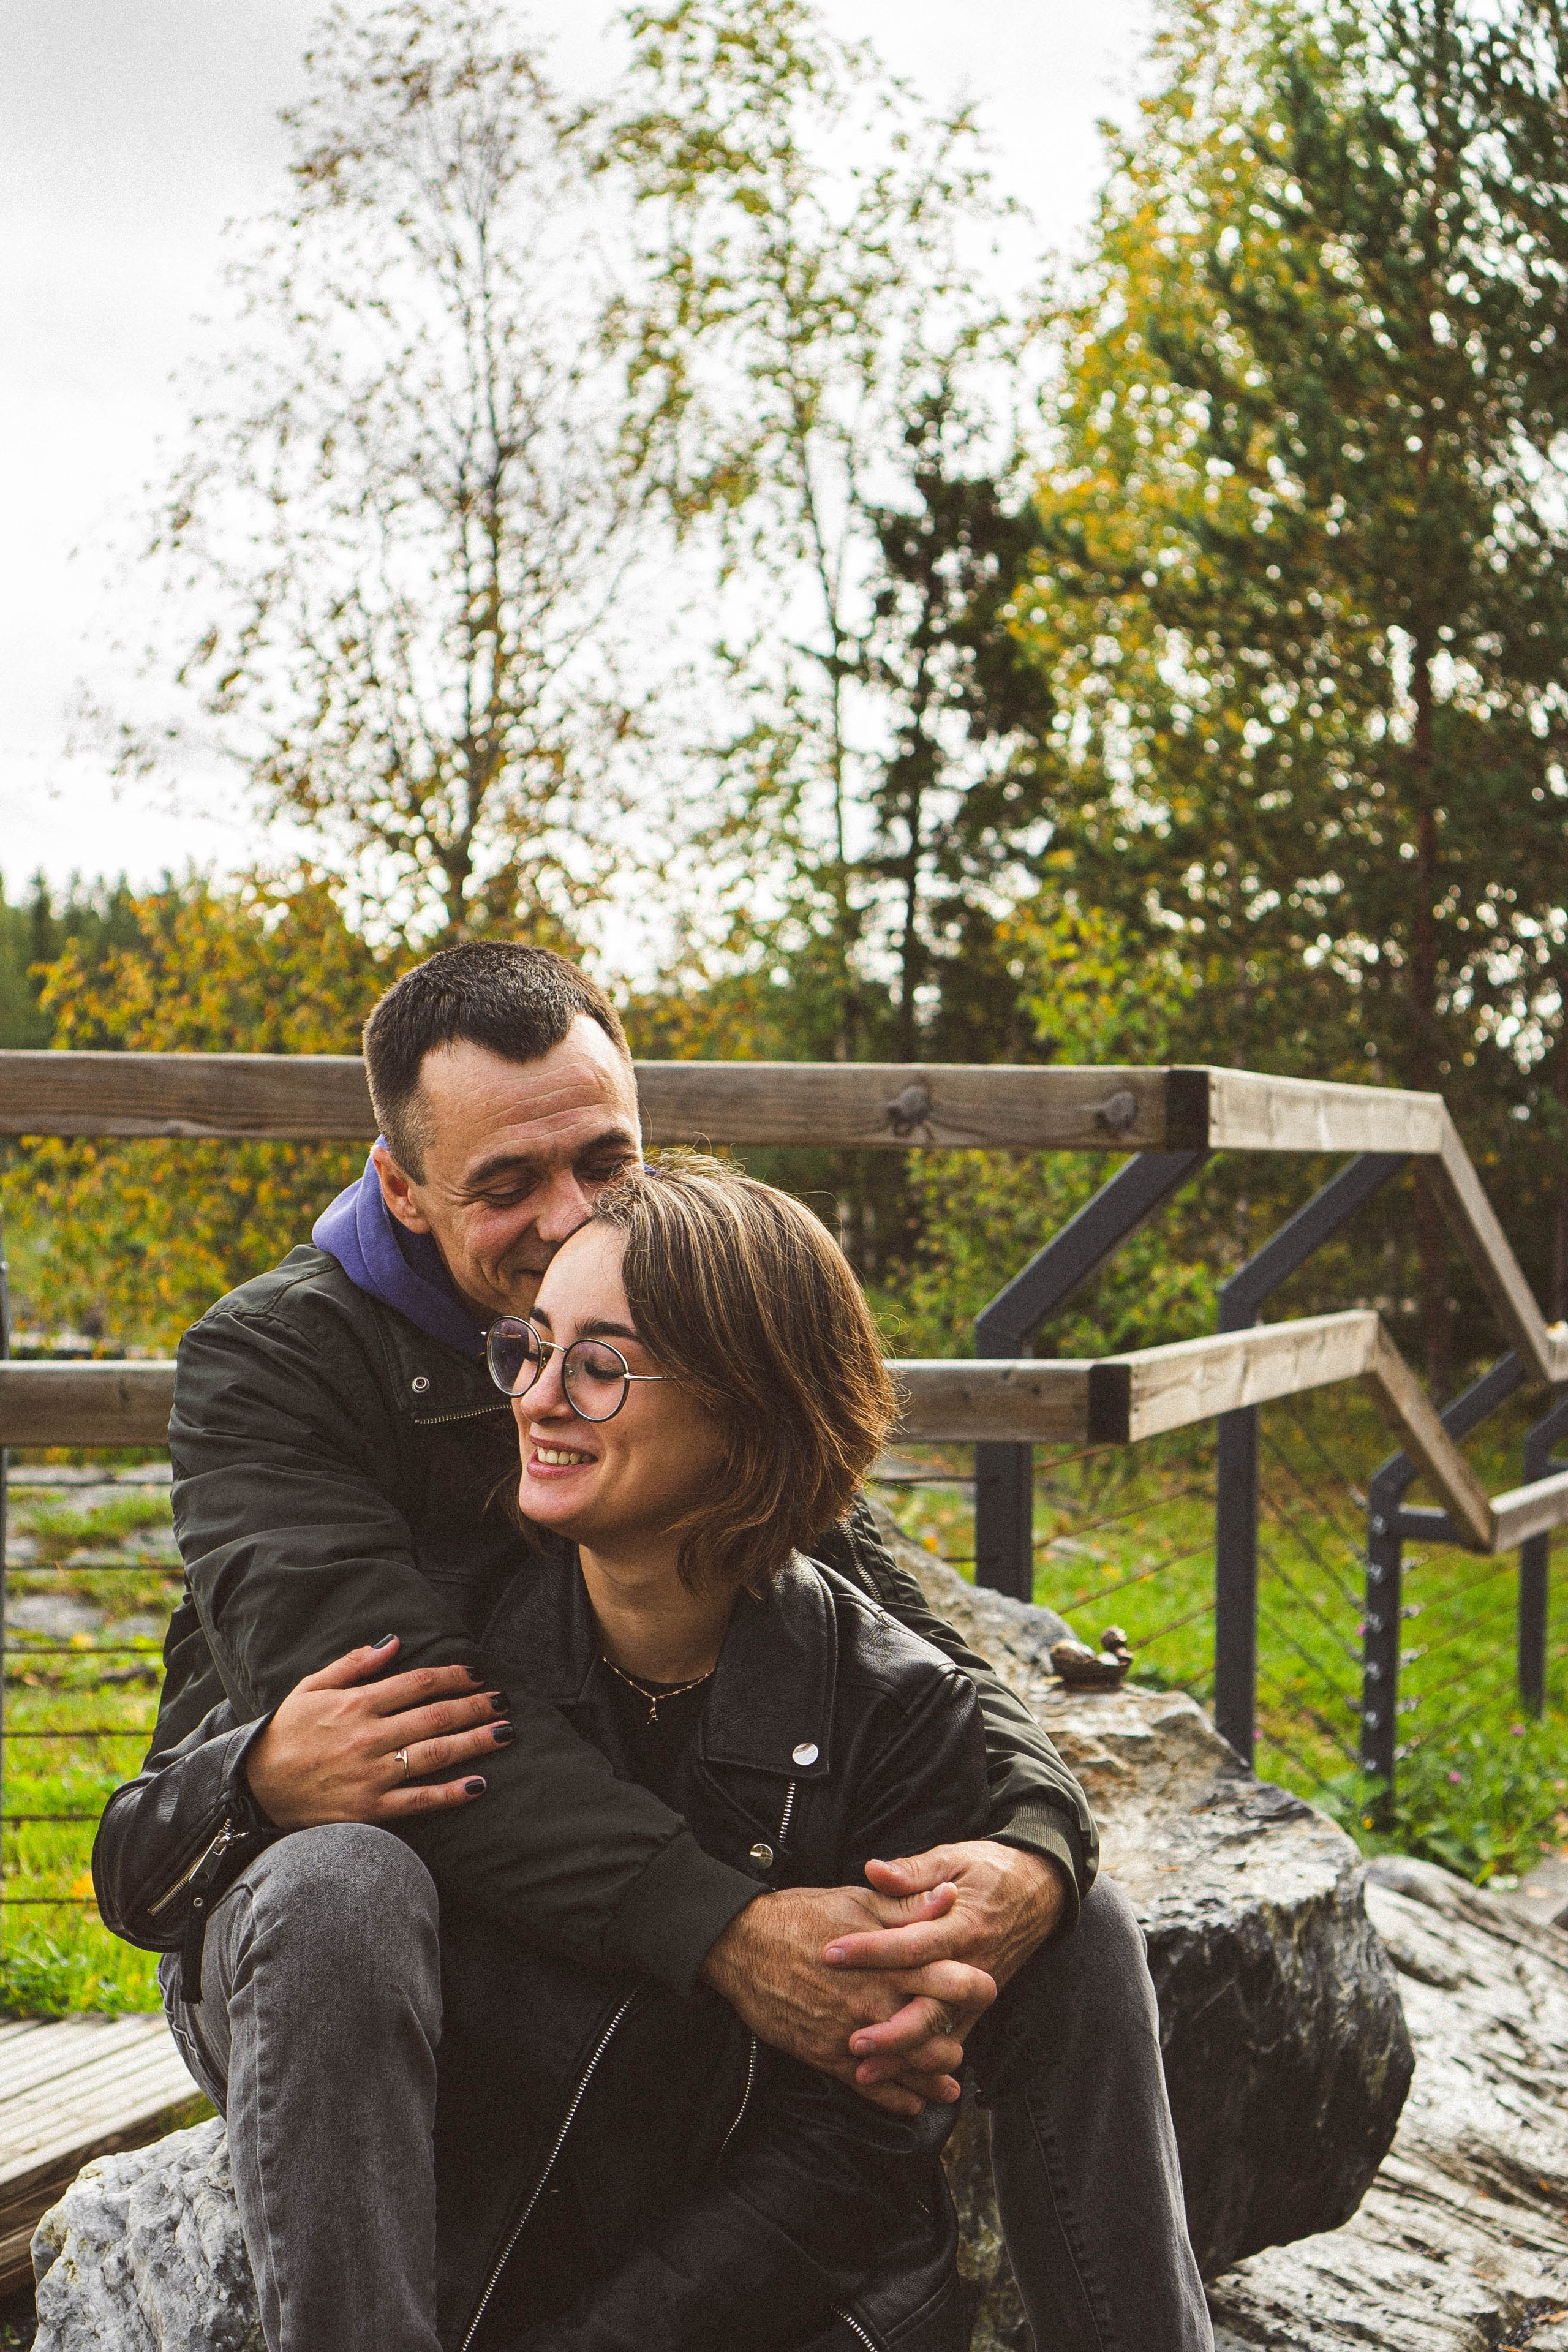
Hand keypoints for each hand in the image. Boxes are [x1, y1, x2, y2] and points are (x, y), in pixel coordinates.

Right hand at [245, 1636, 511, 1828]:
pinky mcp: (371, 1810)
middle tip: (505, 1700)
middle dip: (475, 1706)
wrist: (253, 1789)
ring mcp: (372, 1775)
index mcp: (355, 1704)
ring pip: (435, 1754)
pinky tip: (479, 1784)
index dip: (453, 1676)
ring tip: (505, 1732)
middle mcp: (368, 1737)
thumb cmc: (285, 1734)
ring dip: (475, 1741)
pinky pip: (419, 1800)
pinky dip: (451, 1793)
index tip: (477, 1673)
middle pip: (435, 1716)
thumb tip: (394, 1641)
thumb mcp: (311, 1687)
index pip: (417, 1683)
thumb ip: (353, 1663)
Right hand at [700, 1883, 995, 2117]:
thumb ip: (908, 1906)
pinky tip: (912, 2104)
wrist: (743, 1945)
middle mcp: (876, 2000)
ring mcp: (851, 2032)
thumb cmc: (802, 1916)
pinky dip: (897, 2100)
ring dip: (934, 2078)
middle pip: (937, 2033)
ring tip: (948, 2082)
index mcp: (890, 1961)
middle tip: (962, 2041)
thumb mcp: (858, 1901)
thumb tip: (951, 1897)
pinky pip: (870, 2088)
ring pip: (908, 2068)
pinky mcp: (826, 2055)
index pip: (952, 1980)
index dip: (976, 1988)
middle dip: (957, 2042)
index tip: (986, 1991)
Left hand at [823, 1840, 1069, 2086]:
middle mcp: (972, 1965)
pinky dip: (922, 2062)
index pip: (913, 1944)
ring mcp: (976, 1993)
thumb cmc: (990, 1870)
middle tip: (851, 2039)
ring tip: (863, 2069)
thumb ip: (913, 1871)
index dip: (871, 1951)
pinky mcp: (976, 2007)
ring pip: (940, 2035)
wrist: (1040, 1891)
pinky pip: (950, 2042)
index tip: (832, 1954)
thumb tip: (873, 1870)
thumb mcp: (953, 1857)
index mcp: (962, 1925)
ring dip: (903, 2057)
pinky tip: (893, 2074)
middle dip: (891, 2029)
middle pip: (932, 2007)